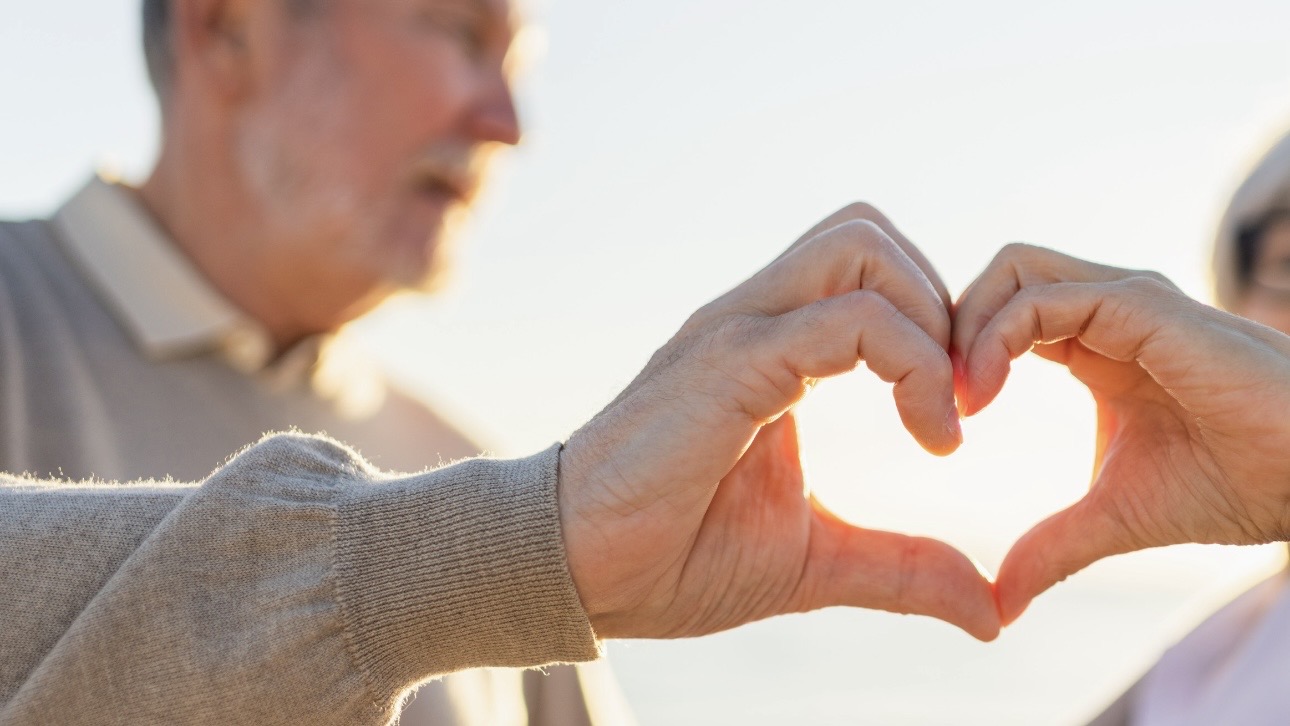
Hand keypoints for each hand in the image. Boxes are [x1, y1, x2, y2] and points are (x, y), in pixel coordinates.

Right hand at [560, 204, 999, 641]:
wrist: (578, 575)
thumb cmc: (673, 556)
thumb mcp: (814, 562)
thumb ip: (901, 568)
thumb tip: (989, 611)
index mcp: (769, 349)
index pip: (866, 270)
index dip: (933, 328)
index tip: (954, 425)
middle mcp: (752, 322)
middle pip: (866, 232)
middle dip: (938, 303)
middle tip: (955, 400)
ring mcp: (736, 335)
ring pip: (858, 247)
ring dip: (926, 319)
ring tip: (939, 413)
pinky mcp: (728, 367)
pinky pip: (841, 322)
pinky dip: (908, 364)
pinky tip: (927, 438)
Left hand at [953, 244, 1289, 623]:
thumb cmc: (1236, 485)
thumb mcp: (1116, 517)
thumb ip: (1052, 547)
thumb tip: (999, 603)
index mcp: (1095, 340)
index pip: (999, 308)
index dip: (956, 350)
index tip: (937, 418)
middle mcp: (1107, 306)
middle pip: (997, 274)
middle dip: (948, 327)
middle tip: (934, 401)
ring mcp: (1127, 299)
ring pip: (1012, 269)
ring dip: (965, 328)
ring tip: (958, 402)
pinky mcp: (1145, 307)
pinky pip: (1045, 297)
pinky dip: (995, 337)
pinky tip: (982, 397)